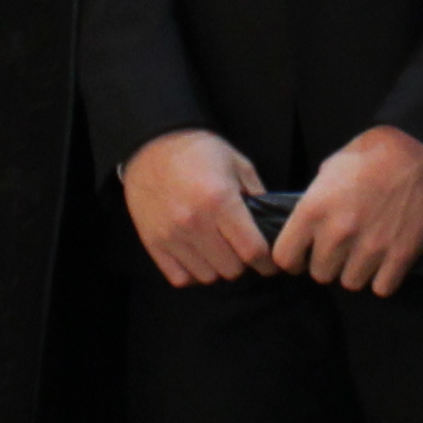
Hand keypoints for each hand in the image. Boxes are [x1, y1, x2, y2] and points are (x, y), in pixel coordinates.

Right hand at [120, 128, 275, 288]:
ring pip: (207, 277)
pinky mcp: (153, 242)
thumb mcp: (237, 163)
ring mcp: (171, 235)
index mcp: (220, 200)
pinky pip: (181, 278)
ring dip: (217, 267)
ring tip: (217, 250)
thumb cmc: (199, 152)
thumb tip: (270, 227)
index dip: (267, 262)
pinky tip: (197, 256)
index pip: (252, 251)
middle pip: (232, 269)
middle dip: (242, 261)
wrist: (152, 145)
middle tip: (239, 248)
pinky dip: (192, 273)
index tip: (269, 263)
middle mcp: (195, 222)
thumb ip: (258, 194)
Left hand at [271, 125, 422, 296]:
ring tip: (365, 250)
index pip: (285, 258)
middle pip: (320, 274)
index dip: (294, 258)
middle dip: (328, 262)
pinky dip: (383, 277)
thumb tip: (307, 229)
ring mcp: (370, 247)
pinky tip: (385, 259)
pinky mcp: (400, 255)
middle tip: (342, 246)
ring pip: (351, 283)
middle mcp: (338, 233)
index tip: (303, 254)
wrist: (420, 148)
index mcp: (314, 209)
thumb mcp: (329, 170)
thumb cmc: (372, 153)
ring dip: (356, 270)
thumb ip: (315, 204)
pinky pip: (381, 288)